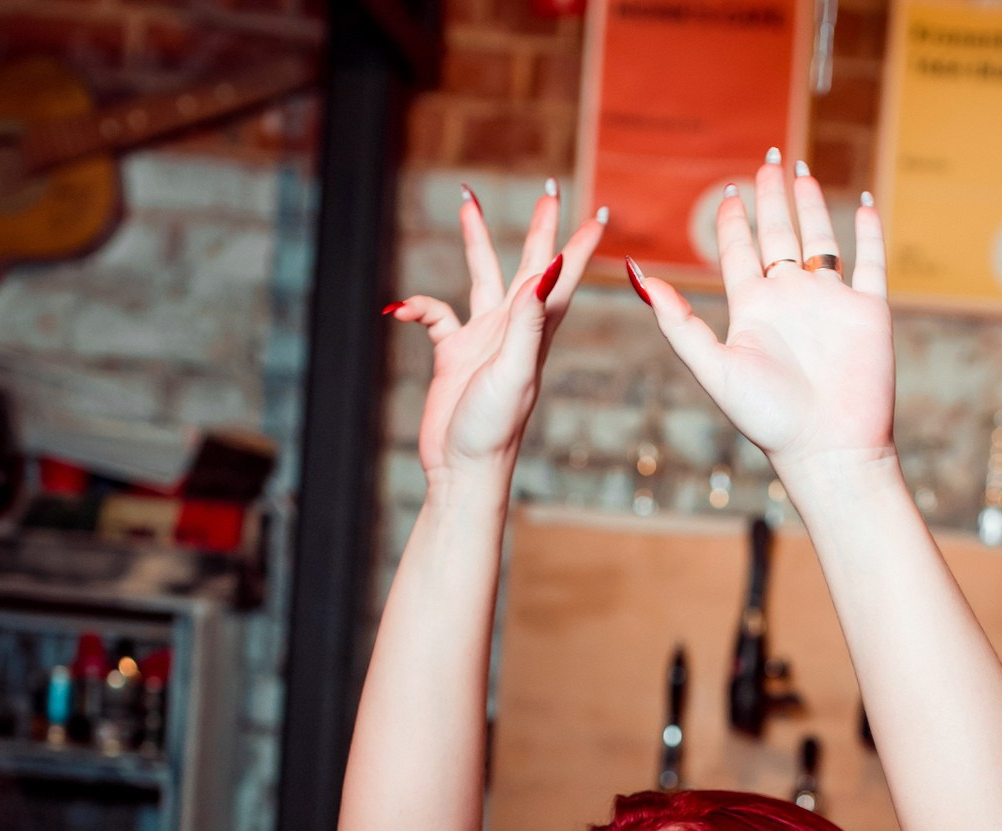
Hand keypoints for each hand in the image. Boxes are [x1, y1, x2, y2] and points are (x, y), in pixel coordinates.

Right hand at [389, 185, 604, 482]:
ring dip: (475, 242)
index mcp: (535, 329)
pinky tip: (402, 309)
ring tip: (467, 204)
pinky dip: (419, 306)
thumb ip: (529, 320)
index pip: (562, 275)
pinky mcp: (454, 356)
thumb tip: (546, 269)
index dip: (580, 243)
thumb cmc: (493, 430)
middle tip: (547, 189)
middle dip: (538, 226)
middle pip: (529, 264)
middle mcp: (513, 329)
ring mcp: (482, 340)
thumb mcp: (514, 370)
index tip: (600, 212)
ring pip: (482, 278)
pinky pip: (436, 317)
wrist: (463, 469)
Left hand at [632, 161, 894, 494]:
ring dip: (811, 205)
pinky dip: (869, 231)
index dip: (733, 221)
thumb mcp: (712, 366)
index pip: (740, 253)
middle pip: (778, 236)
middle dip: (770, 198)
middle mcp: (790, 301)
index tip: (729, 191)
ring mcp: (829, 303)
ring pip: (820, 240)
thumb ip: (677, 321)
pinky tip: (865, 202)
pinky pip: (870, 260)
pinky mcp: (868, 310)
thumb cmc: (768, 417)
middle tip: (766, 159)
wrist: (826, 447)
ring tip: (800, 171)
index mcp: (752, 310)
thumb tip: (636, 275)